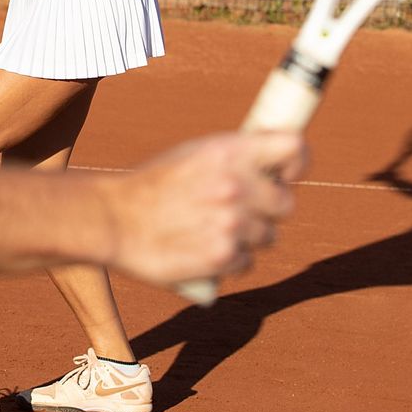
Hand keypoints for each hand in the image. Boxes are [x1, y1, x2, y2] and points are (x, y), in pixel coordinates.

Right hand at [95, 131, 305, 285]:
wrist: (113, 218)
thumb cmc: (151, 184)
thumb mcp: (191, 154)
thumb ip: (232, 159)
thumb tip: (270, 167)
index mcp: (229, 151)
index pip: (294, 148)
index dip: (298, 162)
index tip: (288, 174)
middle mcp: (237, 185)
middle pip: (287, 203)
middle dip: (267, 209)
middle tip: (239, 209)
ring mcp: (233, 223)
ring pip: (267, 236)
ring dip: (246, 237)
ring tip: (210, 229)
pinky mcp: (224, 257)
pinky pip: (246, 262)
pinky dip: (229, 260)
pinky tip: (202, 249)